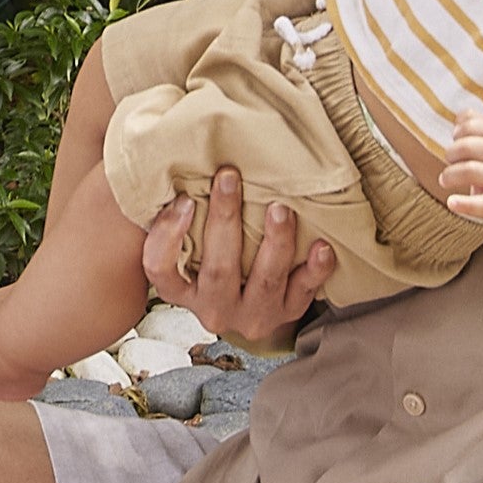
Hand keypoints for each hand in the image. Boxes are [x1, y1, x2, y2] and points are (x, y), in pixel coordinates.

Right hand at [141, 165, 333, 352]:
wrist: (252, 301)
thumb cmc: (213, 256)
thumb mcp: (187, 246)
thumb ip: (174, 215)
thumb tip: (163, 167)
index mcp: (181, 291)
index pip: (161, 270)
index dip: (168, 237)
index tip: (184, 200)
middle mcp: (214, 309)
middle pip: (218, 270)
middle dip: (225, 220)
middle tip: (230, 178)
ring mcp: (252, 315)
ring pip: (265, 282)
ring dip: (275, 243)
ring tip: (280, 209)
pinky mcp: (286, 314)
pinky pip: (304, 294)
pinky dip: (315, 270)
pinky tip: (322, 246)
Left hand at [440, 107, 482, 224]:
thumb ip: (475, 121)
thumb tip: (459, 117)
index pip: (471, 125)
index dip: (457, 132)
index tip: (457, 140)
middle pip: (468, 146)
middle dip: (451, 152)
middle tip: (450, 160)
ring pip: (470, 171)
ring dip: (450, 174)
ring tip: (445, 179)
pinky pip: (482, 205)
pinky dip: (464, 205)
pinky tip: (451, 203)